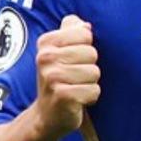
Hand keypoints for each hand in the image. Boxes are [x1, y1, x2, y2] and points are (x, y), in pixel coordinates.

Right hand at [32, 15, 100, 140]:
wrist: (46, 115)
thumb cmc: (58, 79)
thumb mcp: (60, 51)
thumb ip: (71, 31)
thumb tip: (85, 24)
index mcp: (46, 42)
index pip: (85, 34)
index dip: (86, 49)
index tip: (73, 60)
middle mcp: (46, 58)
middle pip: (92, 53)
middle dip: (89, 67)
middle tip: (74, 78)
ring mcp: (53, 77)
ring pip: (94, 72)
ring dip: (90, 84)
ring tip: (75, 89)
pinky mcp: (63, 96)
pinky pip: (94, 90)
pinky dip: (90, 98)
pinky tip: (77, 101)